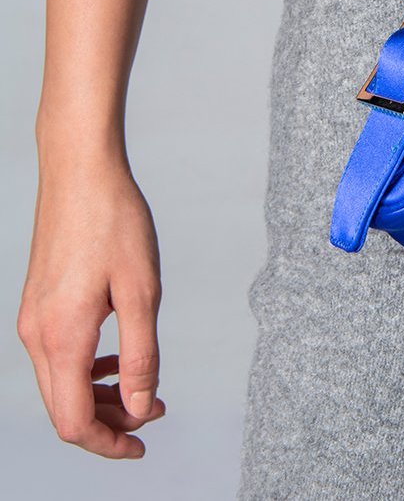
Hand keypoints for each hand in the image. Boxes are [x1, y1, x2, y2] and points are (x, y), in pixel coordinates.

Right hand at [17, 150, 164, 458]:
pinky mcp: (38, 303)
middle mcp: (36, 336)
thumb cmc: (115, 223)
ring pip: (60, 384)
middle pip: (64, 410)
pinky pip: (58, 355)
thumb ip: (141, 356)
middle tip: (155, 414)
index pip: (75, 423)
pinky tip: (119, 357)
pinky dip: (88, 369)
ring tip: (144, 388)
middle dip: (109, 423)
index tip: (143, 446)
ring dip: (100, 396)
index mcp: (61, 338)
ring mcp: (32, 319)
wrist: (81, 172)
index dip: (109, 444)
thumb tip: (142, 409)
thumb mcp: (142, 291)